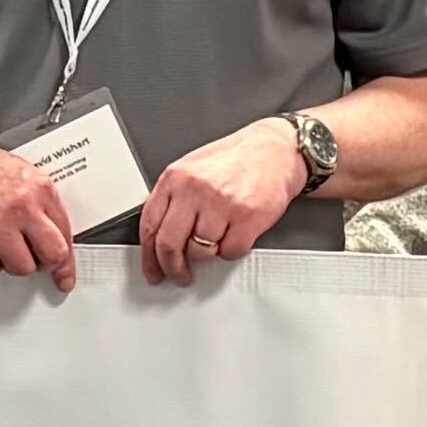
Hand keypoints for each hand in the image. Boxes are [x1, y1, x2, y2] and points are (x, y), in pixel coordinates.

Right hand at [0, 129, 79, 289]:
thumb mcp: (19, 173)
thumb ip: (40, 203)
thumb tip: (55, 237)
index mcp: (38, 187)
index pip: (65, 234)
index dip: (66, 261)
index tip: (64, 276)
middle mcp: (21, 205)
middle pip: (52, 255)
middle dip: (44, 264)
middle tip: (34, 261)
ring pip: (21, 268)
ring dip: (12, 264)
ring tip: (1, 245)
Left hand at [138, 118, 308, 285]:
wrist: (277, 150)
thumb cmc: (236, 160)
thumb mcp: (193, 169)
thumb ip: (172, 198)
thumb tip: (156, 234)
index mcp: (175, 177)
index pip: (150, 225)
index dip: (148, 256)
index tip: (153, 270)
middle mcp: (195, 189)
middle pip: (169, 244)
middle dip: (173, 268)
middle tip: (179, 275)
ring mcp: (221, 203)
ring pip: (201, 252)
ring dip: (209, 253)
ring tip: (218, 236)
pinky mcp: (247, 218)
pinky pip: (230, 252)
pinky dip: (233, 250)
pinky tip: (236, 233)